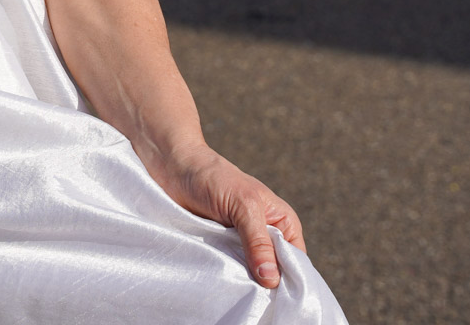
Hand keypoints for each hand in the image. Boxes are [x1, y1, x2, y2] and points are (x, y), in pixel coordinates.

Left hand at [150, 144, 305, 288]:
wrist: (173, 167)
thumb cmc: (214, 177)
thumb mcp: (243, 206)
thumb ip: (258, 241)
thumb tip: (271, 280)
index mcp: (282, 224)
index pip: (297, 263)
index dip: (290, 281)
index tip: (276, 300)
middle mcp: (266, 238)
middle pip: (274, 275)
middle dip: (264, 287)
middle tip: (253, 301)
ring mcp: (241, 247)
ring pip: (249, 277)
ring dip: (241, 283)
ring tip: (234, 292)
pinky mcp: (219, 252)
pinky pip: (228, 273)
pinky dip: (224, 278)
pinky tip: (220, 286)